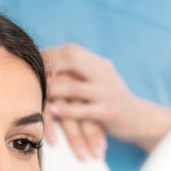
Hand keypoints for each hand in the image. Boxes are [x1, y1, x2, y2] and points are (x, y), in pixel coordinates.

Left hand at [41, 43, 139, 157]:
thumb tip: (45, 57)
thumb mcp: (97, 80)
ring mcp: (107, 92)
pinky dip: (66, 110)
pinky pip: (83, 110)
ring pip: (74, 88)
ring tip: (36, 93)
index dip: (49, 55)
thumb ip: (78, 70)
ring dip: (52, 90)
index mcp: (99, 64)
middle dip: (48, 67)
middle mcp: (104, 73)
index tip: (31, 62)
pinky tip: (52, 111)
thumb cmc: (110, 100)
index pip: (71, 52)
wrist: (141, 119)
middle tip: (29, 75)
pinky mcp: (109, 112)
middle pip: (72, 61)